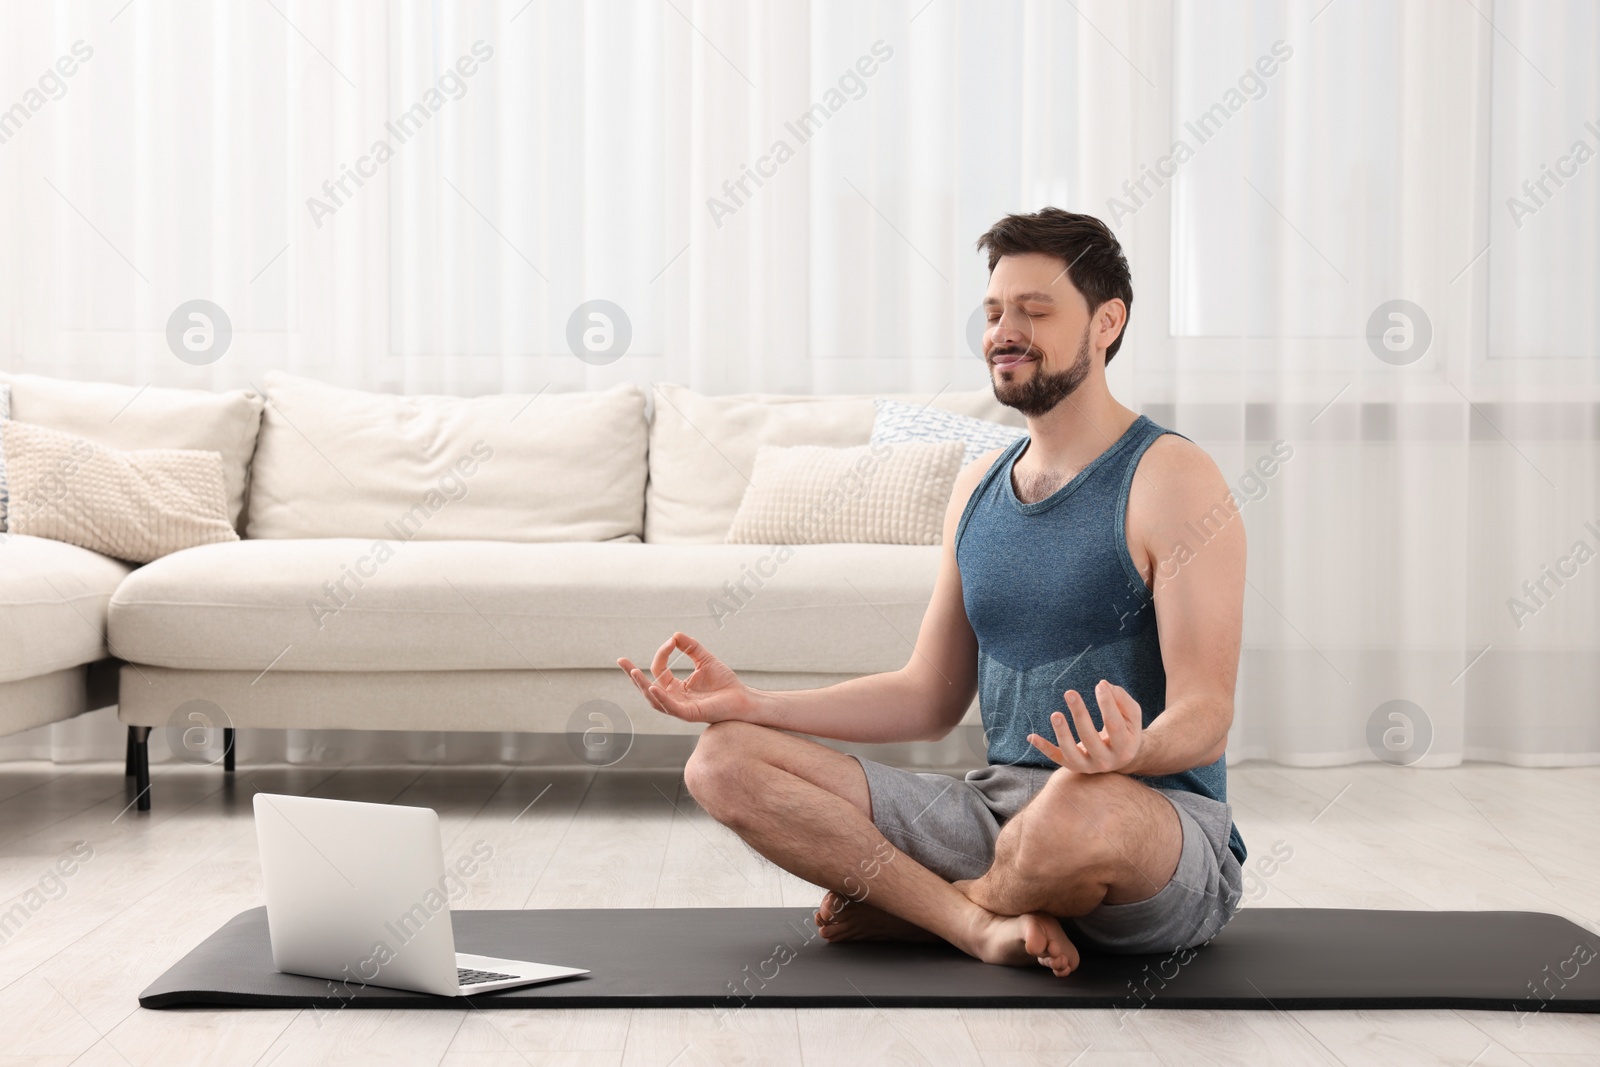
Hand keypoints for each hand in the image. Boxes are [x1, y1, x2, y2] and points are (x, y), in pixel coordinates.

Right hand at [617, 632, 755, 724]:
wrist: (743, 698)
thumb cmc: (725, 683)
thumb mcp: (705, 659)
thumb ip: (691, 648)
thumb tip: (674, 635)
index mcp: (676, 688)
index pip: (659, 671)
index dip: (662, 654)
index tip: (671, 641)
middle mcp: (675, 699)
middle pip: (648, 688)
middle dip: (633, 676)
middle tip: (621, 661)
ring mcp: (680, 708)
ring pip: (655, 700)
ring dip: (642, 686)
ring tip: (633, 672)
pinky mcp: (690, 714)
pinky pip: (671, 708)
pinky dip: (661, 698)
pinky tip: (653, 687)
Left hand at [1027, 679, 1142, 773]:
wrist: (1119, 757)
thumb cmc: (1125, 729)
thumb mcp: (1131, 715)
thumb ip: (1122, 700)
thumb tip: (1104, 685)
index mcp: (1125, 747)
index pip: (1114, 725)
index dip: (1107, 704)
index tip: (1100, 685)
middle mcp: (1107, 761)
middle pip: (1091, 738)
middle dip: (1080, 715)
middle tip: (1070, 693)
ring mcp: (1088, 766)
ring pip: (1071, 752)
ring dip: (1061, 733)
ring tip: (1055, 714)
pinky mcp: (1072, 766)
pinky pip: (1056, 757)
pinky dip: (1043, 748)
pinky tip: (1031, 736)